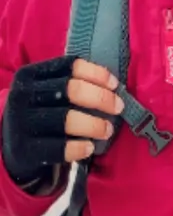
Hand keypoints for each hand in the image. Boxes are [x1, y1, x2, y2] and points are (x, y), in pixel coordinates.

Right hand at [1, 57, 123, 183]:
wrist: (9, 142)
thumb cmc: (40, 109)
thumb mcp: (48, 90)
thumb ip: (74, 82)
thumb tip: (115, 87)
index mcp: (32, 74)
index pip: (70, 66)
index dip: (98, 73)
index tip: (116, 85)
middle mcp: (24, 95)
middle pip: (72, 90)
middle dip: (101, 98)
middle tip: (119, 107)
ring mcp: (21, 122)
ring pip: (66, 119)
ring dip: (94, 125)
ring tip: (107, 130)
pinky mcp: (23, 149)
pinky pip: (57, 148)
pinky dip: (78, 148)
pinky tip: (90, 148)